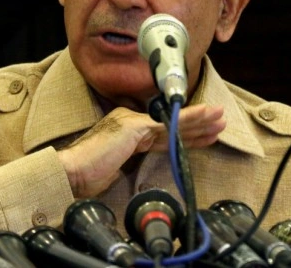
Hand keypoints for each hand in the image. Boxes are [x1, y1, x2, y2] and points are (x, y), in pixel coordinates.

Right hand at [57, 104, 224, 197]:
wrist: (72, 172)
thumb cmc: (88, 173)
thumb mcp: (116, 164)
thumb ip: (132, 158)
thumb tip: (143, 162)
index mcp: (126, 130)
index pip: (162, 131)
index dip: (184, 132)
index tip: (204, 134)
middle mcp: (130, 121)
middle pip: (170, 124)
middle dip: (196, 123)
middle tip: (219, 119)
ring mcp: (131, 122)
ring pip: (172, 121)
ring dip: (198, 120)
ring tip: (218, 117)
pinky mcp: (133, 127)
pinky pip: (166, 124)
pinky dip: (187, 119)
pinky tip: (202, 118)